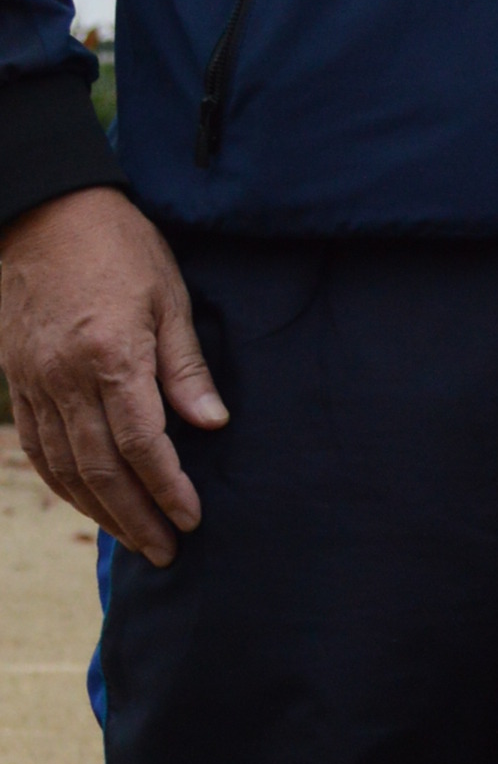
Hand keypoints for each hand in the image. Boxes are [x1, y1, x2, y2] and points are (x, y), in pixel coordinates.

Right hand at [0, 189, 227, 563]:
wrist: (41, 213)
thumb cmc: (118, 246)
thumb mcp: (168, 296)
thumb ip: (186, 367)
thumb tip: (212, 423)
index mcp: (110, 356)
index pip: (142, 443)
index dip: (168, 487)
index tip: (193, 517)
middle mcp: (65, 378)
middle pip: (101, 468)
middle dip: (137, 517)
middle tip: (168, 551)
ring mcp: (35, 382)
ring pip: (64, 467)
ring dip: (100, 510)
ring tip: (133, 539)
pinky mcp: (16, 380)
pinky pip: (37, 446)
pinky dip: (62, 482)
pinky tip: (86, 502)